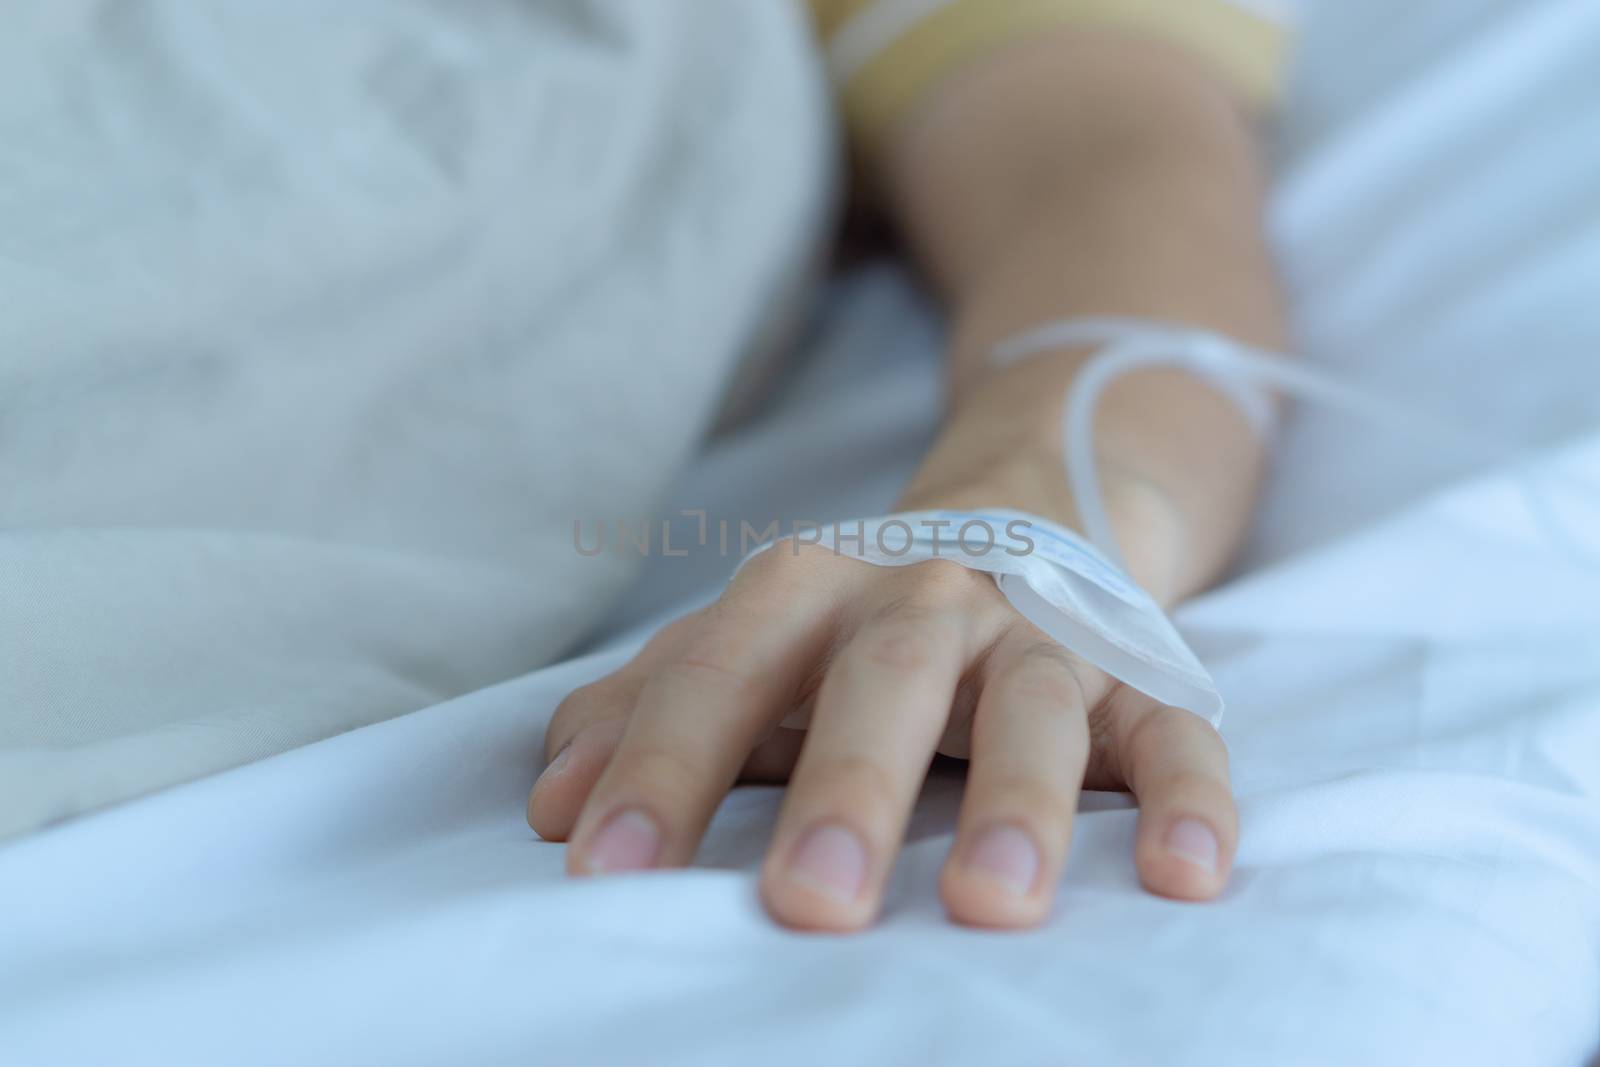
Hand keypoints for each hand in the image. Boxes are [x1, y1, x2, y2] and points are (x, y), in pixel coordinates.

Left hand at [526, 510, 1237, 931]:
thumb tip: (549, 801)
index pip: (724, 671)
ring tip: (989, 903)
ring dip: (1018, 800)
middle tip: (807, 904)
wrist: (1032, 502)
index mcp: (812, 589)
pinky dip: (1191, 796)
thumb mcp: (753, 641)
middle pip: (883, 679)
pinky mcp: (1139, 669)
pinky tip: (1187, 876)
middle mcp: (925, 598)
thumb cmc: (861, 613)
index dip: (662, 766)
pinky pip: (1177, 728)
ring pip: (1033, 705)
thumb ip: (652, 708)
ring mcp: (1039, 632)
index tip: (601, 872)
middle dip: (846, 789)